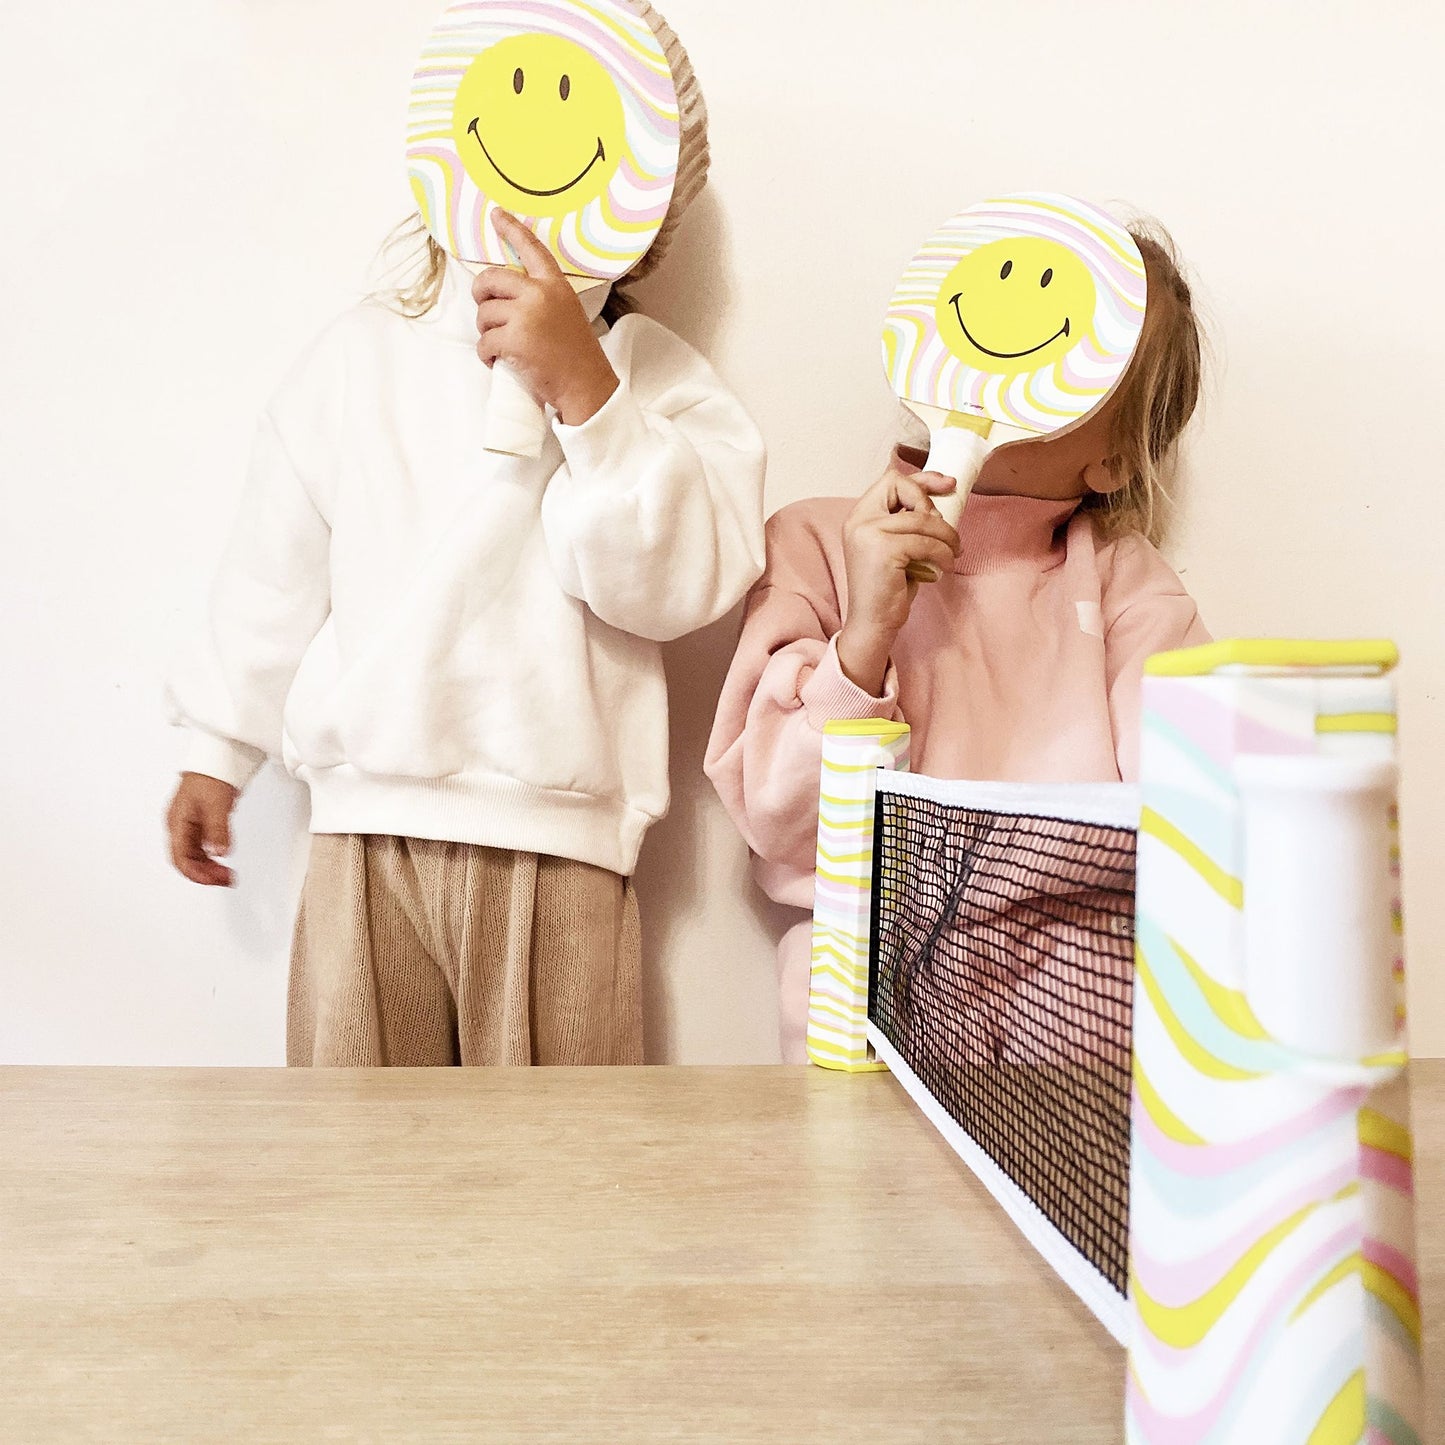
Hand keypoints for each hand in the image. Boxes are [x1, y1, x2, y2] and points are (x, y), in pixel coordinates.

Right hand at [166, 772, 239, 886]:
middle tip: (226, 880)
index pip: (180, 858)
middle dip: (205, 873)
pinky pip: (204, 846)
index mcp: (177, 823)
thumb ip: (217, 830)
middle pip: (187, 859)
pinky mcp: (202, 823)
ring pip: (196, 855)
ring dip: (210, 867)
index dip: (196, 873)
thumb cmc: (210, 776)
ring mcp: (191, 825)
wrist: (218, 759)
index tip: (213, 880)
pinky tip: (224, 861)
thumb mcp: (216, 805)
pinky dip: (213, 856)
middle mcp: (180, 826)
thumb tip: (219, 852)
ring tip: (227, 874)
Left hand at [473, 212, 619, 425]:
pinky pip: (484, 342)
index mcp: (554, 285)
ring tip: (503, 346)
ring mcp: (525, 316)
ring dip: (487, 332)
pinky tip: (500, 361)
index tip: (497, 214)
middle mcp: (539, 295)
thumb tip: (506, 294)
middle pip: (491, 279)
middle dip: (481, 295)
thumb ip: (541, 296)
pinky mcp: (513, 340)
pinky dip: (487, 355)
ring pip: (484, 314)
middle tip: (488, 312)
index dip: (511, 229)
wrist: (586, 386)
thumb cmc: (576, 355)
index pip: (531, 249)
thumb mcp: (567, 312)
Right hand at [836, 466, 959, 693]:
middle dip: (934, 510)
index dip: (923, 479)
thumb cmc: (887, 587)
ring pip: (923, 520)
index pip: (892, 479)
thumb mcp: (896, 545)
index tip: (948, 485)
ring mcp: (869, 534)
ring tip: (951, 554)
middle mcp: (859, 520)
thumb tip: (940, 494)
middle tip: (944, 536)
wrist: (872, 623)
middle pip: (907, 490)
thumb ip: (907, 520)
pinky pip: (928, 542)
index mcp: (859, 516)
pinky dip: (943, 555)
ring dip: (946, 536)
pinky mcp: (884, 551)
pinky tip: (942, 568)